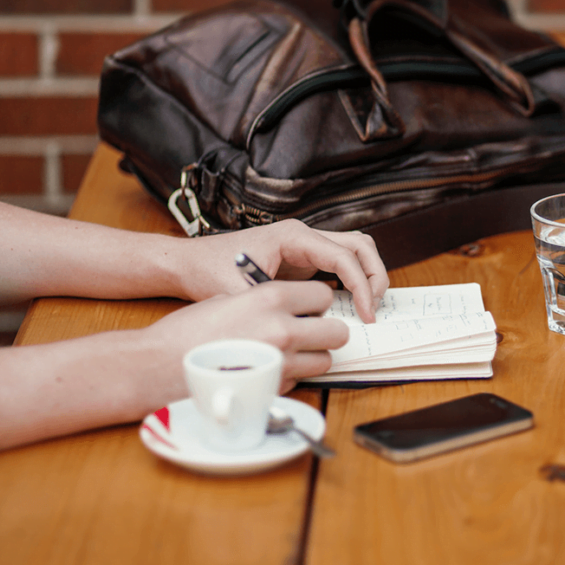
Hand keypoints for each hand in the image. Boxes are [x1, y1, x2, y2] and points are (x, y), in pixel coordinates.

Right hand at [138, 280, 346, 398]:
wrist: (157, 366)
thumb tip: (288, 307)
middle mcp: (282, 328)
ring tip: (289, 354)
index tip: (309, 308)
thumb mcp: (227, 298)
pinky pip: (300, 381)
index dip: (317, 303)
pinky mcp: (273, 390)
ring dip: (313, 358)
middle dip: (326, 332)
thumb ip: (263, 302)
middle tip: (310, 333)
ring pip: (325, 361)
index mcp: (270, 297)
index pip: (324, 295)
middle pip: (337, 331)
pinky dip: (291, 377)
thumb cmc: (186, 332)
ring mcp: (281, 363)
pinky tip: (267, 371)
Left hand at [172, 220, 388, 322]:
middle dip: (374, 276)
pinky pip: (340, 264)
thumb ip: (274, 308)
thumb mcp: (241, 293)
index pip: (344, 256)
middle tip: (374, 309)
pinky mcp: (304, 259)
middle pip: (360, 245)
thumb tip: (305, 329)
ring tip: (367, 307)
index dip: (362, 286)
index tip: (366, 314)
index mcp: (293, 236)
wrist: (190, 262)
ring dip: (368, 276)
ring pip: (355, 250)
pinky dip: (353, 281)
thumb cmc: (210, 271)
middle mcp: (304, 235)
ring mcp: (306, 246)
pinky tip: (349, 307)